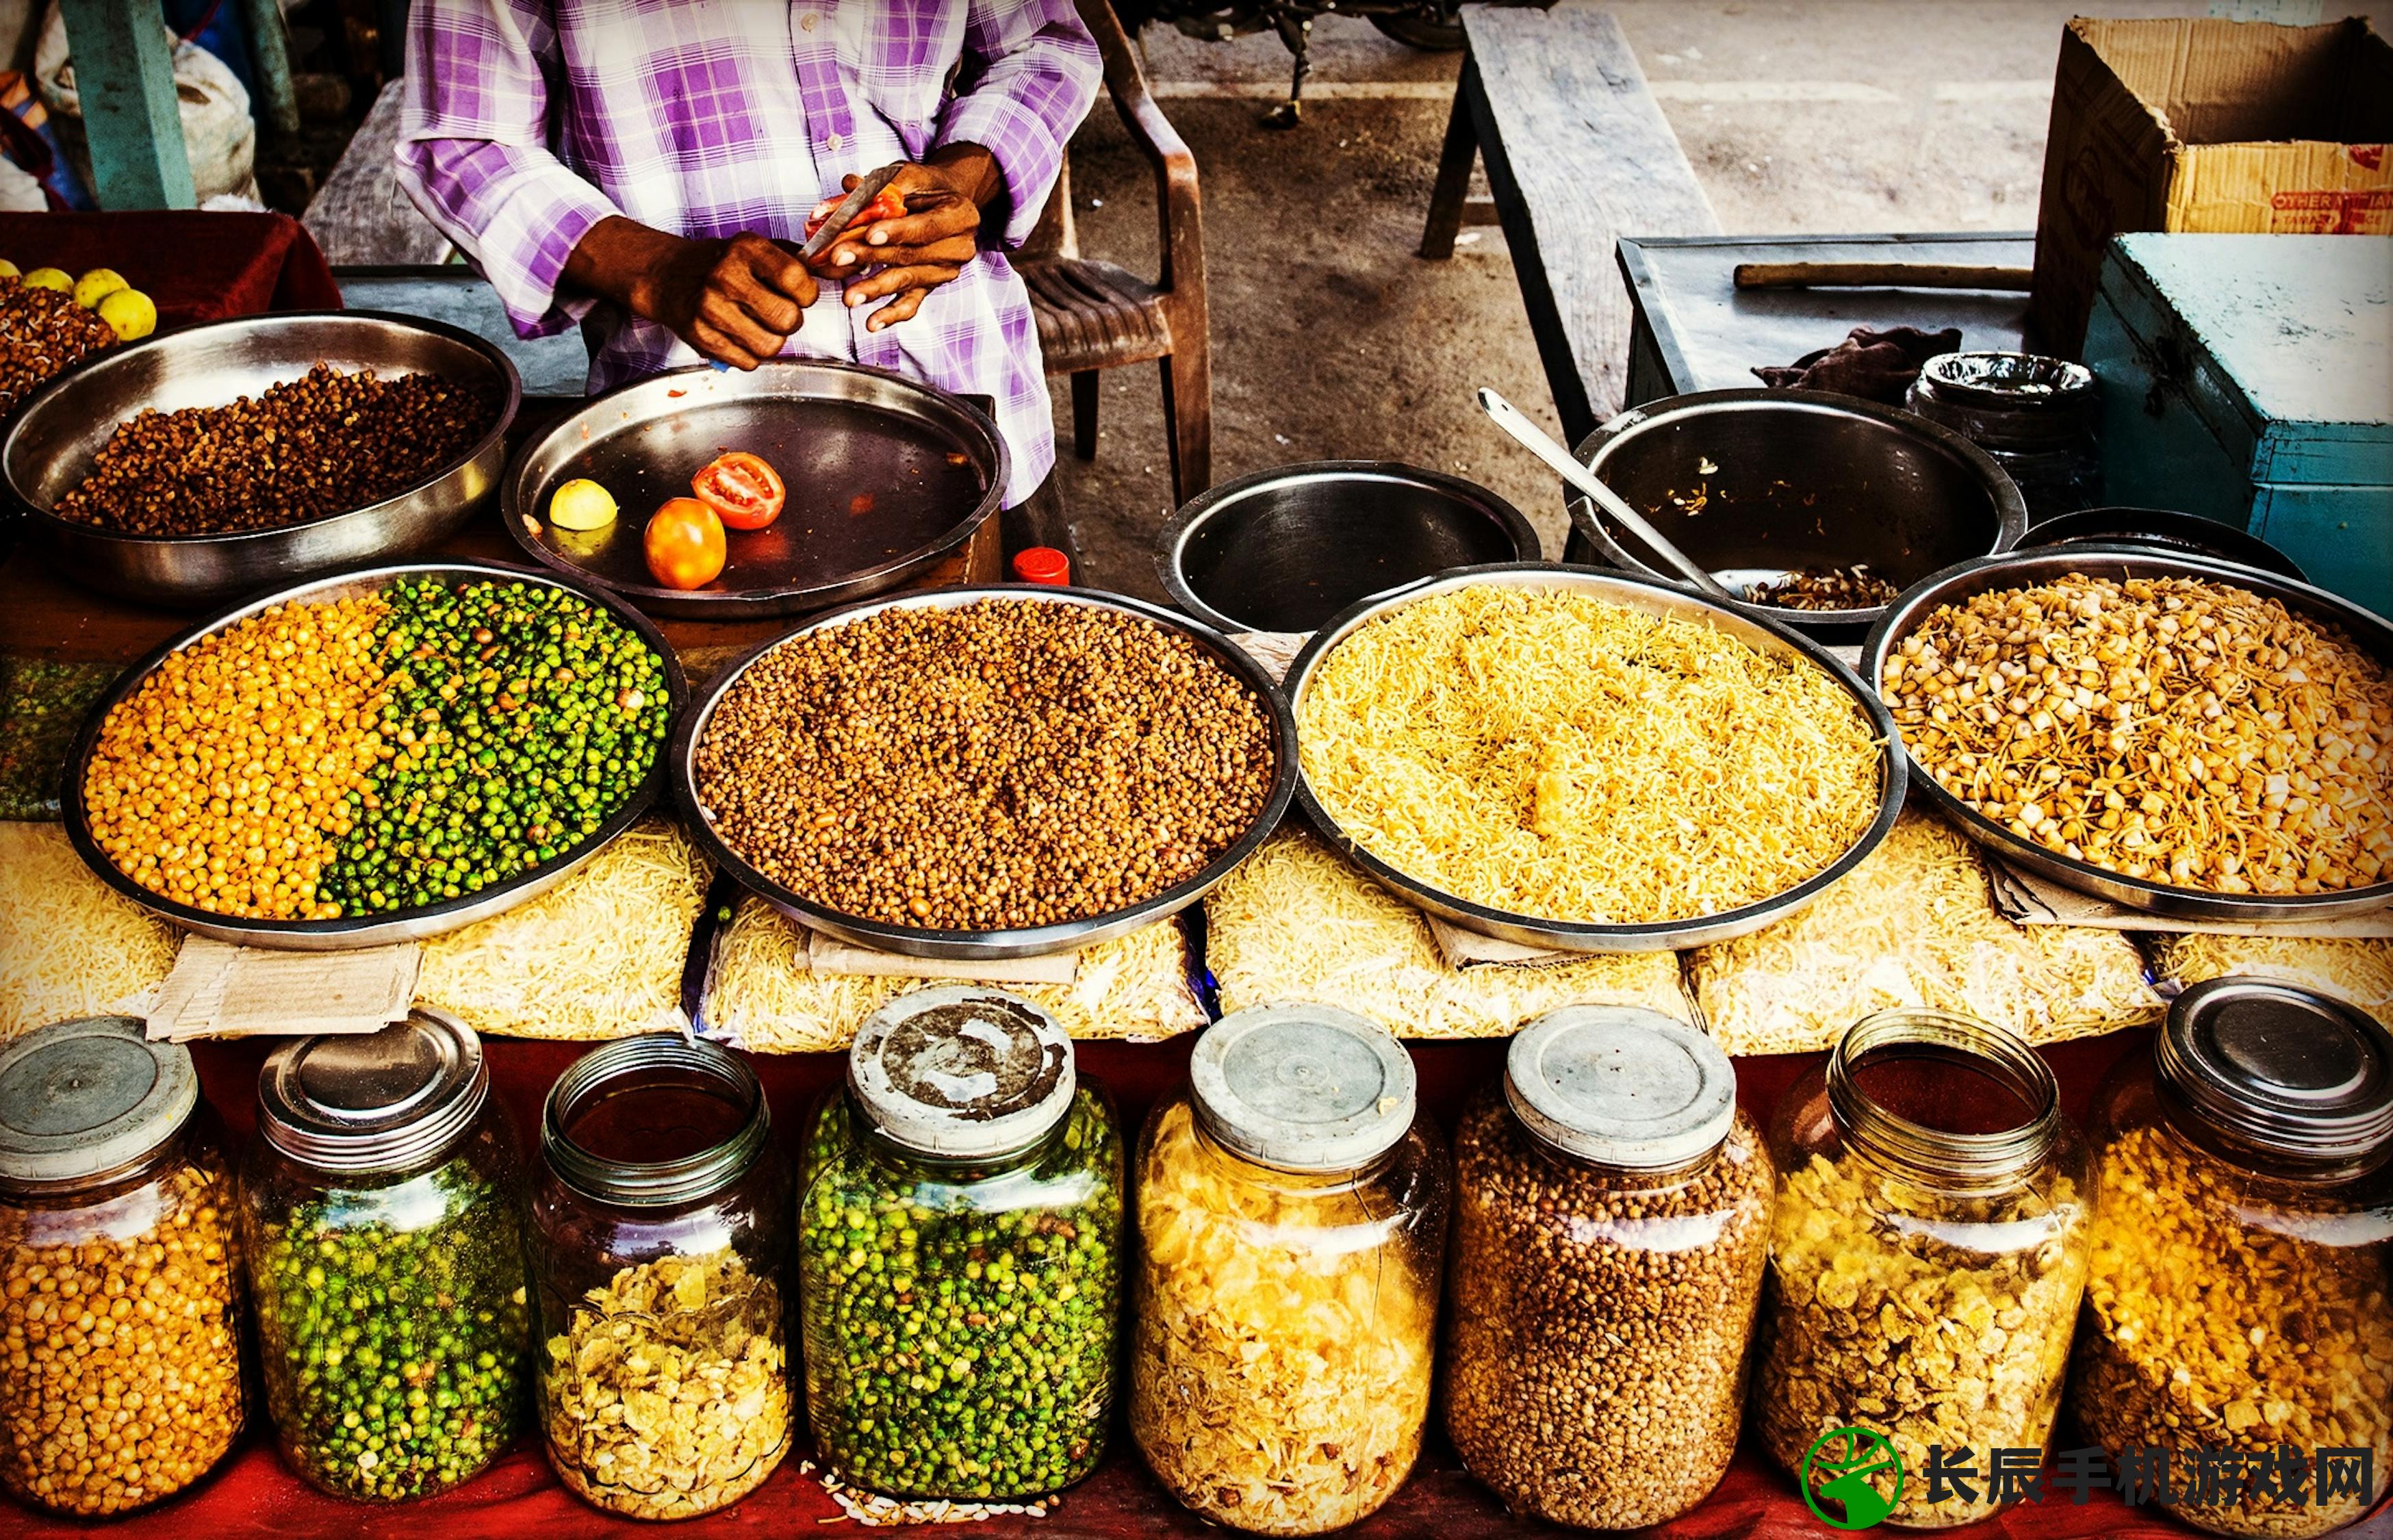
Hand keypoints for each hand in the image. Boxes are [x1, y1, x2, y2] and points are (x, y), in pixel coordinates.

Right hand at [565, 218, 817, 368]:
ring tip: (759, 324)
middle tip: (778, 311)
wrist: (669, 276)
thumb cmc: (725, 263)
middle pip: (788, 319)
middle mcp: (725, 276)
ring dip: (773, 340)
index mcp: (746, 248)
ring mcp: (709, 308)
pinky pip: (748, 362)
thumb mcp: (763, 251)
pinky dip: (751, 354)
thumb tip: (849, 268)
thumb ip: (807, 262)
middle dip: (791, 321)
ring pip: (771, 347)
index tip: (798, 293)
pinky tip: (739, 334)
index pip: (798, 280)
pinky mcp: (700, 336)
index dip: (807, 293)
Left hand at [812, 147, 1001, 330]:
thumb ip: (880, 184)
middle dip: (873, 257)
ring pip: (907, 280)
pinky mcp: (931, 287)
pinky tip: (872, 323)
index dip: (899, 231)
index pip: (927, 226)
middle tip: (840, 257)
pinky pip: (912, 304)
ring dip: (875, 288)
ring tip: (849, 296)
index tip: (870, 233)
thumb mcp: (908, 176)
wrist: (945, 202)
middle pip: (912, 256)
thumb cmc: (926, 188)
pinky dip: (891, 314)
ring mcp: (945, 271)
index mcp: (960, 215)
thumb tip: (847, 186)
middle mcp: (959, 247)